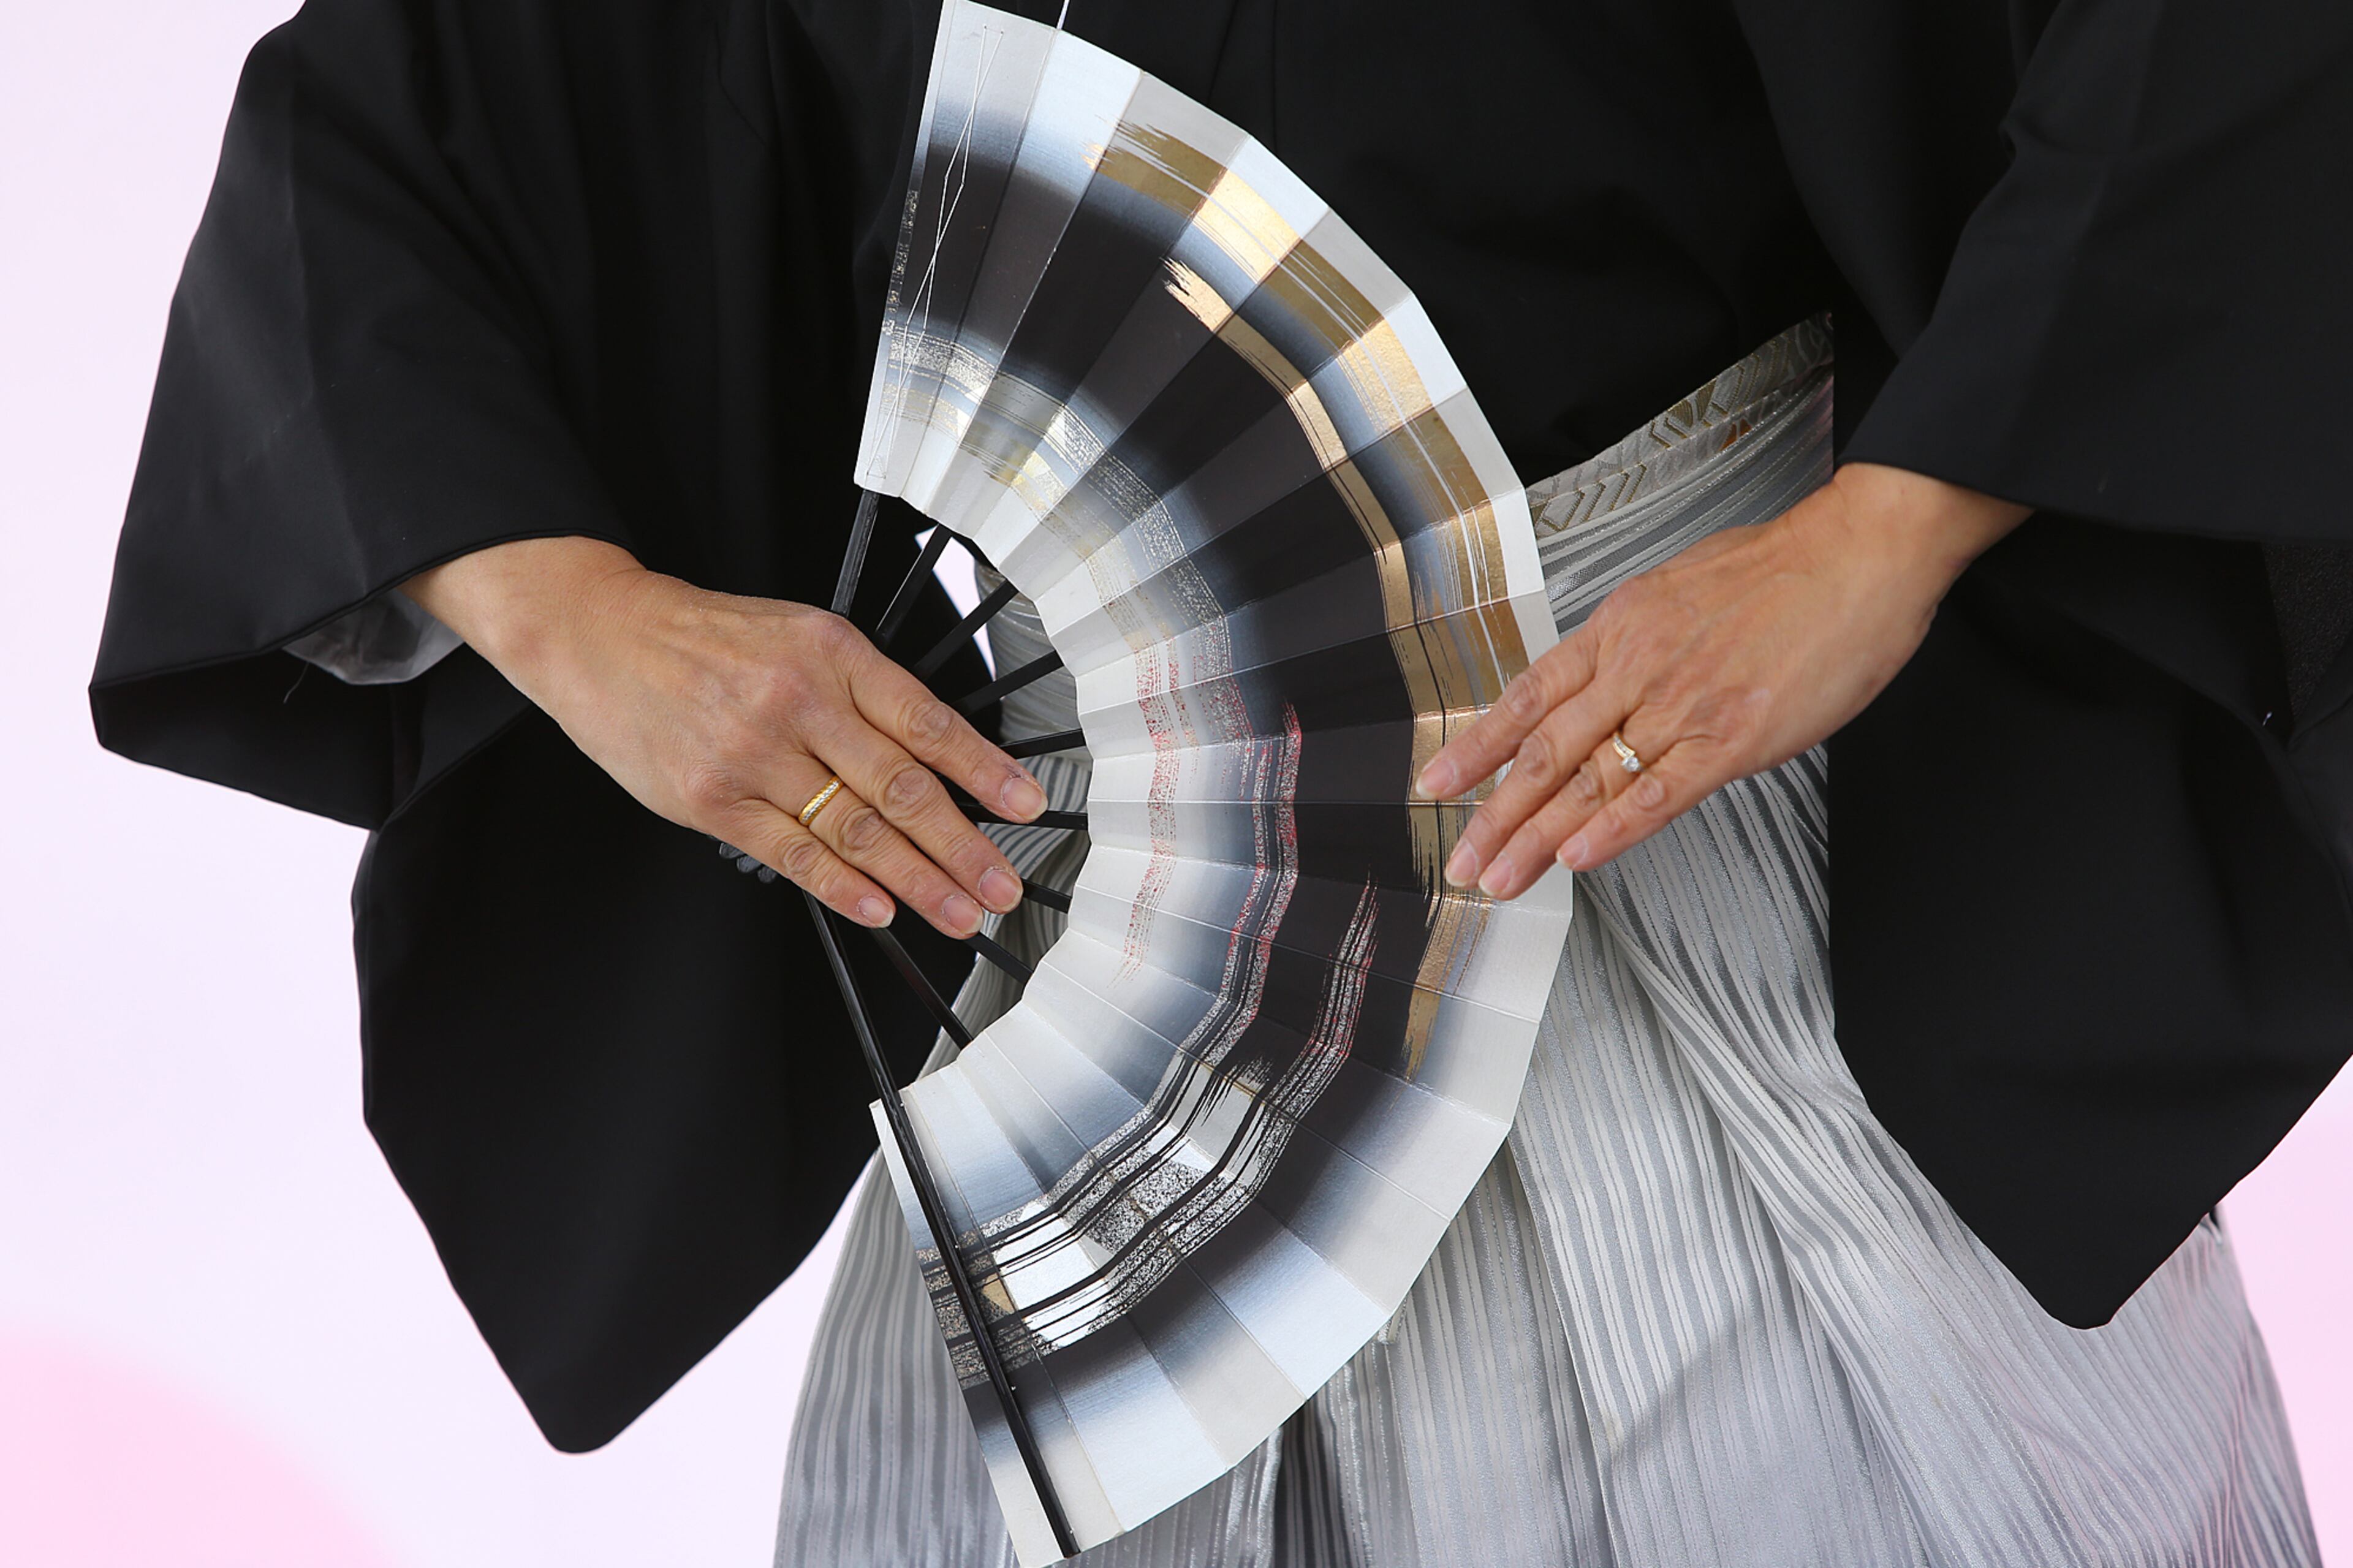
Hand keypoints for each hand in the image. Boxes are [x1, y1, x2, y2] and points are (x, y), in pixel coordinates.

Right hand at [400, 536, 1045, 934]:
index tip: (1025, 808)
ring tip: (958, 912)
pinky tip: (881, 908)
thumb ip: (865, 691)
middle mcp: (798, 701)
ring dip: (916, 881)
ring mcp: (754, 754)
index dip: (983, 771)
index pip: (928, 721)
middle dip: (963, 846)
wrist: (602, 636)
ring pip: (854, 829)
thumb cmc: (709, 639)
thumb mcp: (800, 634)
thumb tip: (939, 756)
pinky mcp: (713, 799)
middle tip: (1002, 886)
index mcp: (832, 654)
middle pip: (901, 786)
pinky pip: (793, 853)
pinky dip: (843, 887)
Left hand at [1419, 463, 2029, 897]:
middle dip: (1495, 814)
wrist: (1858, 555)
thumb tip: (1605, 686)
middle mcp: (1637, 667)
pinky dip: (1613, 829)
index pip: (1529, 696)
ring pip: (1591, 780)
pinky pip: (1659, 792)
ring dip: (1536, 837)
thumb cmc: (1780, 572)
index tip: (1438, 783)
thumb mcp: (1678, 592)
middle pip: (1546, 750)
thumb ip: (1636, 647)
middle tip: (1461, 861)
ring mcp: (1682, 704)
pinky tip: (1577, 858)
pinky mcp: (1732, 737)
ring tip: (1500, 878)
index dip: (1478, 746)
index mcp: (1620, 629)